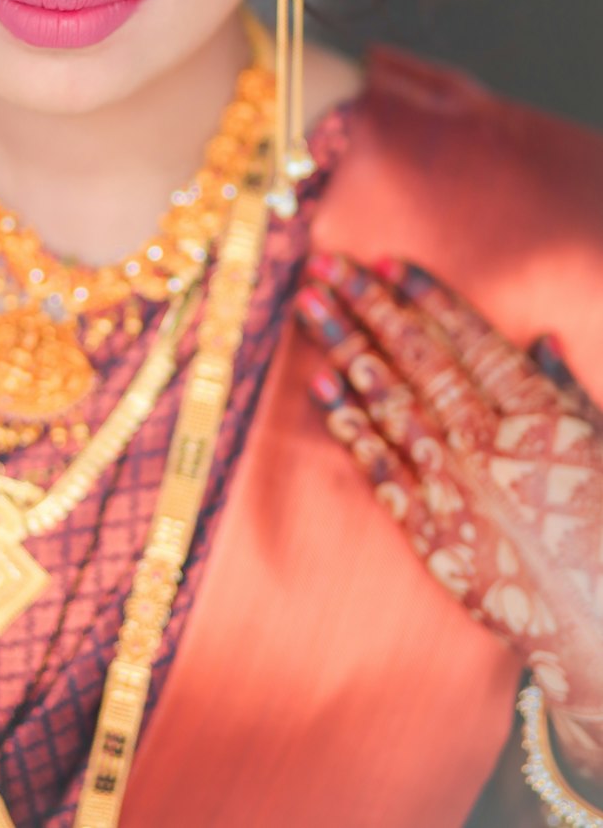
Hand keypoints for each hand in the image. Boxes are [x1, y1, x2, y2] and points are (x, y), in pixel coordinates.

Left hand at [294, 253, 602, 780]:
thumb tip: (539, 339)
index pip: (470, 339)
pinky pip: (379, 466)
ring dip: (344, 347)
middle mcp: (488, 442)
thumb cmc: (600, 524)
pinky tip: (318, 383)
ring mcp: (453, 485)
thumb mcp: (601, 445)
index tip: (384, 261)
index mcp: (537, 414)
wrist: (596, 620)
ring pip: (388, 401)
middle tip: (326, 264)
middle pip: (417, 358)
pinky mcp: (429, 529)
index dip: (424, 296)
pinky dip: (347, 423)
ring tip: (309, 305)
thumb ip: (566, 392)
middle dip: (369, 305)